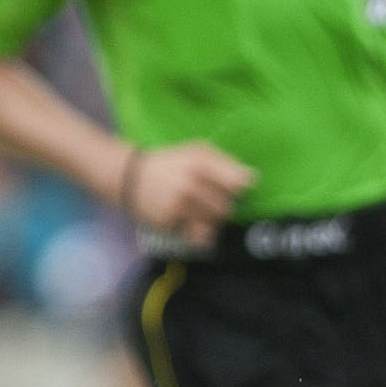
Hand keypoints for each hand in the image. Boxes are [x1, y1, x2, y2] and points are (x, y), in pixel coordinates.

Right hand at [124, 141, 255, 245]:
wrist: (132, 177)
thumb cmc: (172, 163)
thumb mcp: (197, 151)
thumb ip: (225, 163)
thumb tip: (253, 179)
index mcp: (200, 162)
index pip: (238, 184)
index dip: (240, 189)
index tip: (233, 188)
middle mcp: (190, 183)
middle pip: (228, 206)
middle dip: (224, 205)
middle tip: (211, 199)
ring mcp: (179, 205)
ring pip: (215, 224)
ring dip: (213, 220)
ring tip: (201, 210)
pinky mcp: (170, 223)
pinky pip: (198, 235)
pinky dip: (199, 232)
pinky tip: (190, 220)